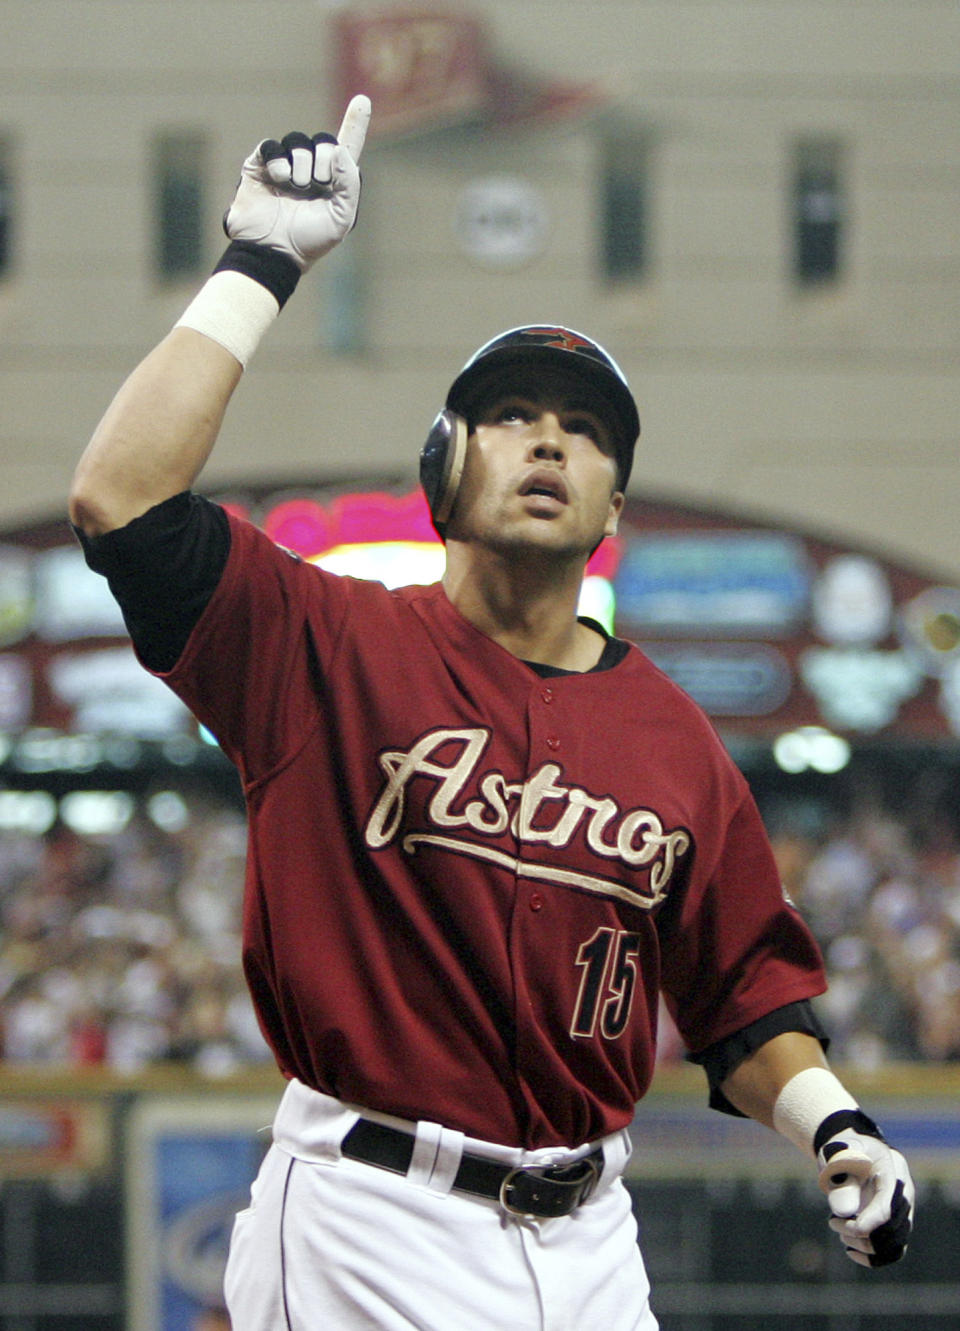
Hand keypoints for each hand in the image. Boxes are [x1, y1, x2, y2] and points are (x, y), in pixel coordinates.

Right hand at [223, 94, 370, 270]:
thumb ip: (349, 185)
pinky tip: (279, 178)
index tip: (363, 100)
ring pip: (298, 142)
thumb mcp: (341, 219)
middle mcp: (310, 172)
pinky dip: (278, 159)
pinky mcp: (260, 167)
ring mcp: (284, 168)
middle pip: (322, 141)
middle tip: (315, 184)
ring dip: (300, 164)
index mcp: (333, 183)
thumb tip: (340, 151)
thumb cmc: (308, 243)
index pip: (346, 147)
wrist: (273, 253)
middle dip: (322, 161)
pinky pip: (272, 146)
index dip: (355, 123)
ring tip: (295, 187)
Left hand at [816, 1118, 914, 1266]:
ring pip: (894, 1245)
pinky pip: (893, 1252)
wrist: (854, 1150)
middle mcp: (904, 1195)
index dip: (867, 1223)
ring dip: (864, 1246)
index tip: (841, 1223)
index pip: (887, 1207)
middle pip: (891, 1230)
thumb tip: (844, 1210)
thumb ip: (839, 1170)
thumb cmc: (844, 1149)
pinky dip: (874, 1259)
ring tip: (840, 1232)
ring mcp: (903, 1212)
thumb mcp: (837, 1149)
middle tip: (833, 1222)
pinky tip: (850, 1251)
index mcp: (894, 1171)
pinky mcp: (895, 1226)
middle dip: (859, 1234)